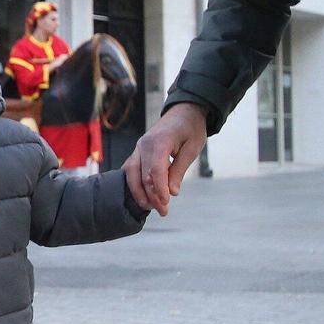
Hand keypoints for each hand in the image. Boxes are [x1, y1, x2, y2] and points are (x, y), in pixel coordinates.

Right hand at [126, 101, 208, 216]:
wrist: (184, 111)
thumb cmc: (191, 129)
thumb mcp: (192, 148)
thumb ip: (180, 170)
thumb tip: (172, 192)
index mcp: (159, 142)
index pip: (155, 171)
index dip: (159, 190)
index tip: (166, 204)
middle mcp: (143, 145)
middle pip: (141, 176)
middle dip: (151, 196)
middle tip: (164, 212)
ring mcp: (138, 148)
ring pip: (131, 175)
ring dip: (139, 193)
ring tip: (150, 207)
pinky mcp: (137, 152)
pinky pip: (131, 170)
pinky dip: (135, 184)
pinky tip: (142, 196)